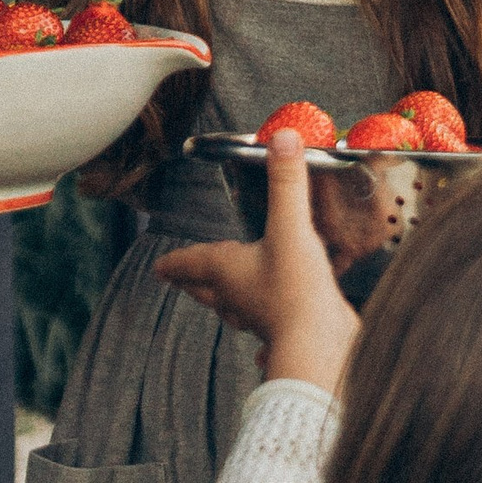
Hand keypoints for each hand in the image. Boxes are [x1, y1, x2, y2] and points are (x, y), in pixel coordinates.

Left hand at [157, 132, 359, 394]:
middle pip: (206, 288)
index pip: (190, 263)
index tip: (159, 267)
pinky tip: (272, 318)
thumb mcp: (290, 226)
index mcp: (225, 271)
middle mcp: (236, 296)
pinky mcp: (286, 328)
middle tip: (182, 279)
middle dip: (194, 282)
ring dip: (225, 299)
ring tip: (225, 293)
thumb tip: (283, 138)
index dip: (174, 262)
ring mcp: (259, 315)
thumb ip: (287, 182)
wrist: (321, 344)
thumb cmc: (295, 291)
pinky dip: (262, 316)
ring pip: (232, 307)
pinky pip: (264, 322)